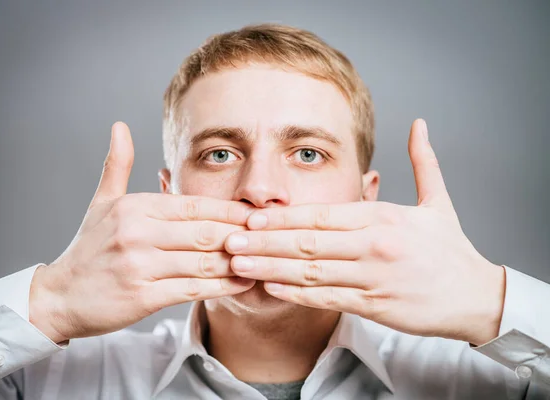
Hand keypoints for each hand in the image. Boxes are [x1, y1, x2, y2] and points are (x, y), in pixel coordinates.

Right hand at [29, 122, 255, 342]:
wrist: (60, 296)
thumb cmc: (88, 249)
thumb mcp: (101, 203)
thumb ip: (117, 165)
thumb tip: (119, 125)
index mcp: (134, 208)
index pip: (194, 205)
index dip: (230, 210)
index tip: (256, 214)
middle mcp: (137, 233)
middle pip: (204, 231)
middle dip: (241, 235)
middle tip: (270, 236)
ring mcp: (140, 266)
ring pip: (203, 261)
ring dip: (238, 262)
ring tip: (265, 260)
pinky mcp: (143, 297)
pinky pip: (193, 289)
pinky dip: (223, 287)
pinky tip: (243, 284)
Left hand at [226, 119, 504, 345]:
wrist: (476, 296)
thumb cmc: (450, 250)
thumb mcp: (439, 202)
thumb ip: (423, 162)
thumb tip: (420, 123)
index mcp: (383, 219)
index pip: (322, 216)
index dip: (283, 218)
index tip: (251, 217)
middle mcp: (374, 247)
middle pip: (308, 243)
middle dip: (264, 242)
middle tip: (228, 240)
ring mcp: (373, 278)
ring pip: (312, 272)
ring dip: (270, 268)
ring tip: (238, 264)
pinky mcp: (375, 306)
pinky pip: (328, 299)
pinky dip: (297, 294)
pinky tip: (271, 289)